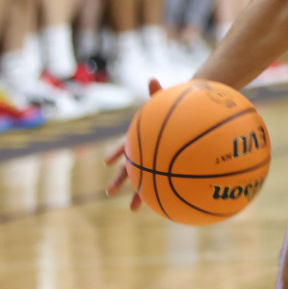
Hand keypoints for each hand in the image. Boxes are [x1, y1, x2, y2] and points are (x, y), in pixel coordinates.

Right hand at [104, 78, 163, 208]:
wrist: (180, 124)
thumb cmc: (169, 114)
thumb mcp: (162, 104)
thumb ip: (157, 93)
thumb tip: (152, 78)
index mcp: (136, 140)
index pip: (123, 147)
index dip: (114, 153)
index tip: (108, 161)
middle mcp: (140, 154)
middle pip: (127, 169)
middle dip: (119, 180)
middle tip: (109, 192)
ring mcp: (150, 164)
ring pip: (141, 181)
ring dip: (137, 195)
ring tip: (132, 210)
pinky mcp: (162, 171)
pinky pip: (161, 184)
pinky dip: (161, 195)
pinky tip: (163, 207)